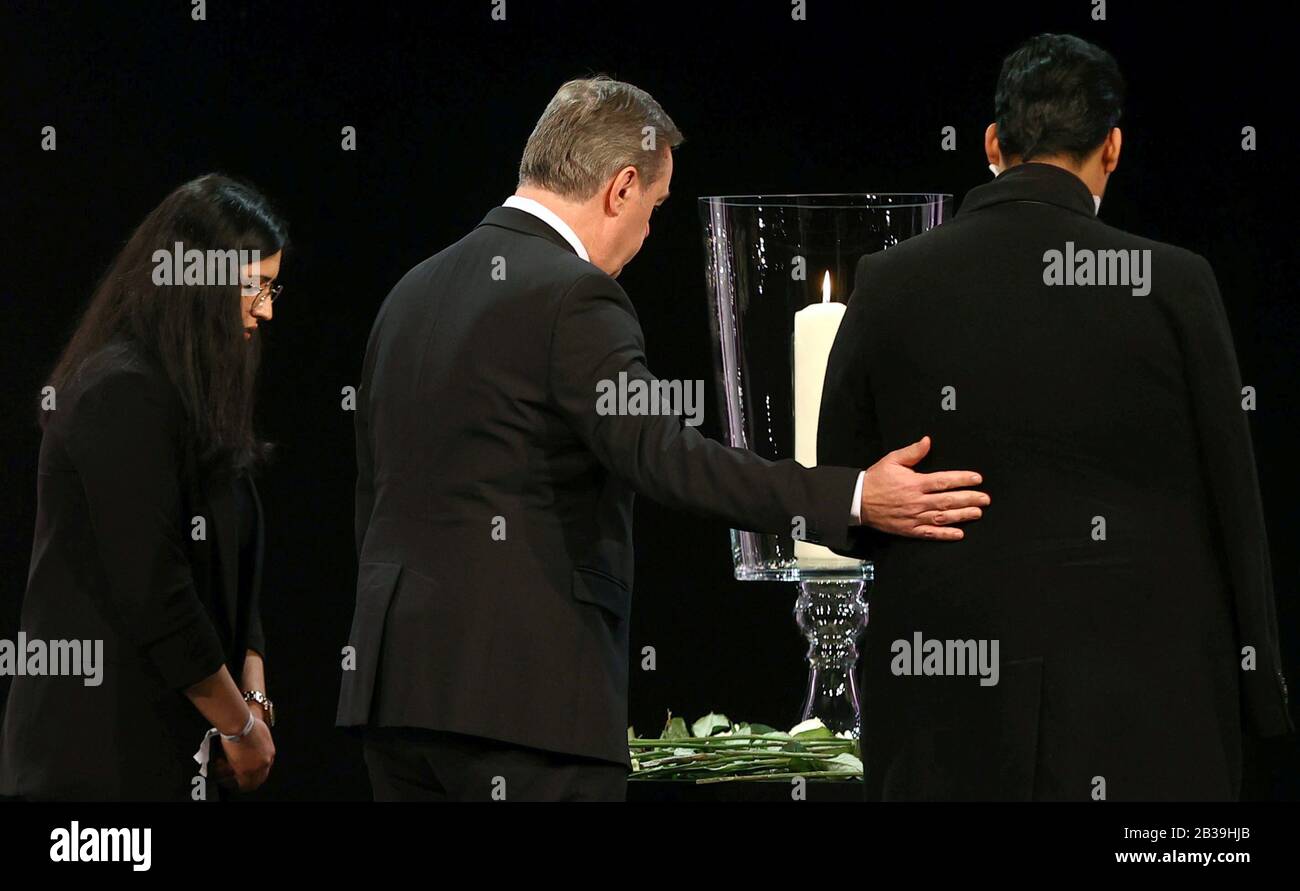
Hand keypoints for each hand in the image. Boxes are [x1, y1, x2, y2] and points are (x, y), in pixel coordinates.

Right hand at [218, 714, 274, 791]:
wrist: (240, 726)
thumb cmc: (248, 725)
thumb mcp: (261, 733)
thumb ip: (260, 744)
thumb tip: (254, 746)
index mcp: (270, 752)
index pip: (266, 766)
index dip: (258, 770)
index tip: (252, 771)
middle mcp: (265, 761)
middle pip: (262, 777)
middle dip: (254, 779)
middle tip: (245, 780)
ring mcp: (256, 768)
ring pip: (253, 782)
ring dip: (246, 782)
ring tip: (239, 782)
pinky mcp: (244, 771)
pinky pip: (243, 783)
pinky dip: (239, 784)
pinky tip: (235, 784)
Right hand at [860, 435, 988, 539]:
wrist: (857, 501)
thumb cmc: (875, 480)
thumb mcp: (892, 460)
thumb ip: (912, 452)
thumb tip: (927, 441)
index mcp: (914, 483)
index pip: (944, 480)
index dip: (962, 479)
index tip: (977, 479)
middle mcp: (917, 501)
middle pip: (948, 500)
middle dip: (969, 499)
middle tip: (985, 499)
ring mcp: (914, 517)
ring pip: (943, 517)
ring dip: (962, 515)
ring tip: (978, 513)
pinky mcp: (909, 529)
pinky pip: (930, 533)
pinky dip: (945, 534)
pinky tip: (959, 534)